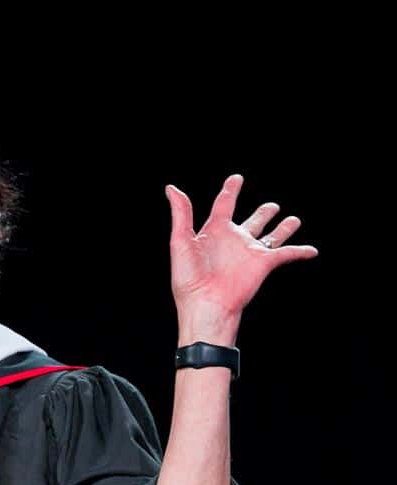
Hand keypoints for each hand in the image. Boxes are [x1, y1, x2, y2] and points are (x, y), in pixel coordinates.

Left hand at [165, 175, 316, 344]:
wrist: (205, 305)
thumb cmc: (189, 279)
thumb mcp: (181, 242)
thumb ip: (181, 214)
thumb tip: (171, 189)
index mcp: (214, 232)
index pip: (224, 204)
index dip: (230, 190)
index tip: (236, 179)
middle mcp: (235, 240)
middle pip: (253, 221)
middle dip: (264, 213)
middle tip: (272, 206)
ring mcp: (250, 252)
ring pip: (273, 235)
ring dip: (283, 228)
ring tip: (293, 220)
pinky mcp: (264, 264)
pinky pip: (287, 254)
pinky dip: (301, 251)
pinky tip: (312, 250)